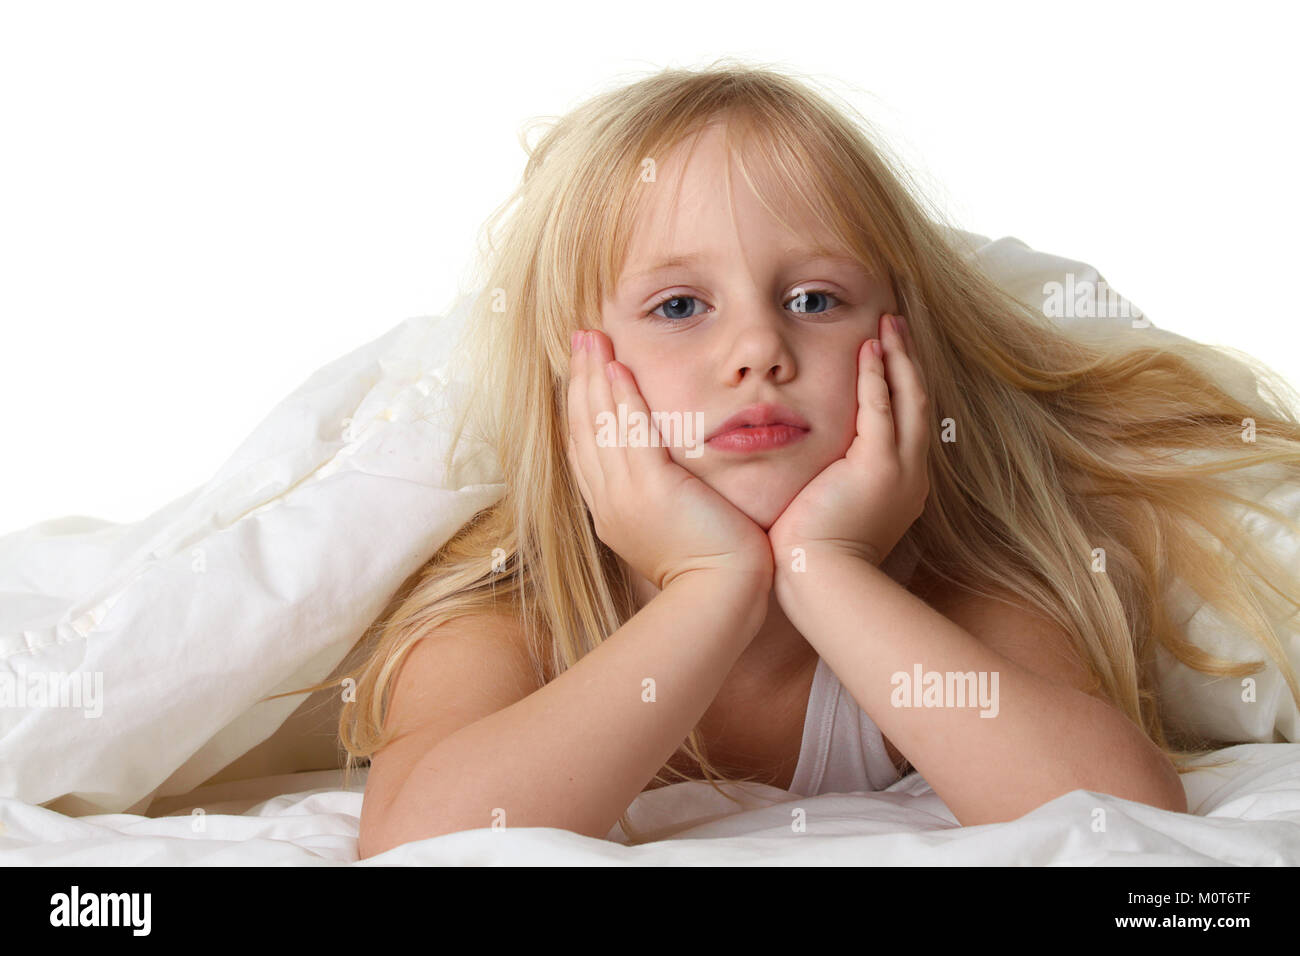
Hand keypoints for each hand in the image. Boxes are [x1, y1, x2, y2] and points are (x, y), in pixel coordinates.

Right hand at [567, 328, 774, 591]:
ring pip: (599, 425)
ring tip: (591, 338)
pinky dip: (620, 398)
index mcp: (612, 514)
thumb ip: (666, 500)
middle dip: (580, 381)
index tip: (583, 373)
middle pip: (583, 430)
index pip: (586, 450)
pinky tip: (616, 368)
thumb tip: (670, 482)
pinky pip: (629, 433)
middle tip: (580, 340)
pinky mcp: (650, 489)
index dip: (581, 407)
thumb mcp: (677, 529)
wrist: (723, 595)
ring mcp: (624, 496)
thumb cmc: (714, 570)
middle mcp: (609, 503)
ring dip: (594, 376)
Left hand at [768, 313, 929, 569]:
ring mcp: (900, 471)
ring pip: (908, 399)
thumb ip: (824, 487)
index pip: (904, 424)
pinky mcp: (879, 468)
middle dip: (907, 361)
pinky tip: (869, 348)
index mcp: (899, 487)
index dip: (899, 386)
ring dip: (898, 358)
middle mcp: (910, 476)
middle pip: (917, 404)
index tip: (887, 355)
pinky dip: (876, 376)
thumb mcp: (827, 514)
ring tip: (889, 323)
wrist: (820, 584)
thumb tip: (804, 473)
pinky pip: (881, 409)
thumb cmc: (812, 560)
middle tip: (897, 325)